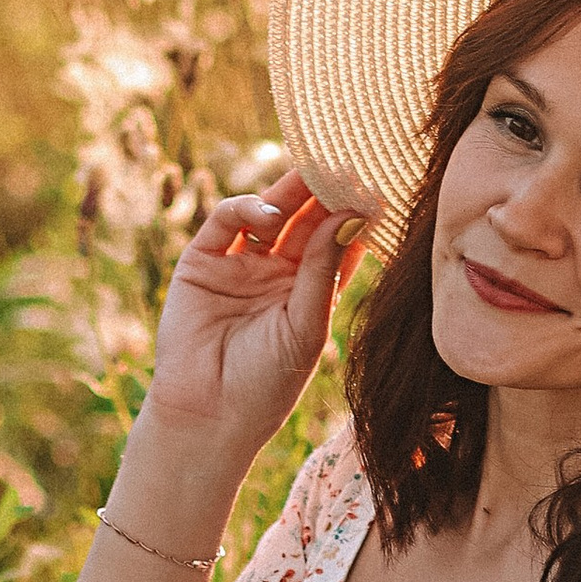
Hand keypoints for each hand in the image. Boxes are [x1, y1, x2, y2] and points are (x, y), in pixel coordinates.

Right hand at [144, 174, 373, 464]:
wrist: (208, 417)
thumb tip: (353, 214)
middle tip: (348, 164)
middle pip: (306, 220)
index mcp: (310, 291)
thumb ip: (325, 270)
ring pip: (269, 214)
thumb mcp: (306, 327)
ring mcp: (239, 264)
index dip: (355, 217)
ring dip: (291, 191)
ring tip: (315, 175)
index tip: (378, 192)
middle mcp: (276, 273)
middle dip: (325, 193)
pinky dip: (247, 209)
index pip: (337, 242)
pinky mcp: (202, 262)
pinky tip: (271, 214)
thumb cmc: (266, 385)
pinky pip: (226, 222)